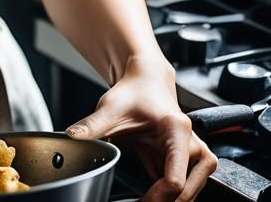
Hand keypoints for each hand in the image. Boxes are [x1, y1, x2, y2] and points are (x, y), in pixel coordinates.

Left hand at [65, 54, 217, 201]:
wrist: (147, 81)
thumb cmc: (134, 92)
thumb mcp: (111, 109)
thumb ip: (93, 125)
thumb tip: (73, 136)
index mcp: (177, 131)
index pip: (174, 180)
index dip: (156, 198)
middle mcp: (194, 144)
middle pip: (186, 193)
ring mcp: (198, 154)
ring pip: (189, 194)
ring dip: (167, 200)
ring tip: (144, 198)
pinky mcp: (193, 161)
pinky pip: (186, 187)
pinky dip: (169, 194)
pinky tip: (151, 192)